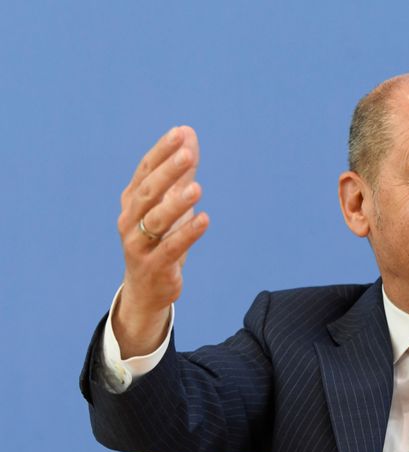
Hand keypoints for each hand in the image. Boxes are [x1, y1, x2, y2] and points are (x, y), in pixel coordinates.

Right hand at [112, 126, 208, 357]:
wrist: (146, 288)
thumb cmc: (160, 238)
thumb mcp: (170, 202)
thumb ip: (181, 170)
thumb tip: (189, 133)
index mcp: (132, 200)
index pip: (145, 170)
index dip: (161, 152)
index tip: (180, 134)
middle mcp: (130, 219)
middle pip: (148, 192)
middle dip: (167, 172)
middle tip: (188, 155)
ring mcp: (138, 244)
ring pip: (155, 220)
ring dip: (176, 203)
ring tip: (197, 188)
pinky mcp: (153, 266)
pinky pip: (170, 248)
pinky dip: (187, 234)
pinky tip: (205, 219)